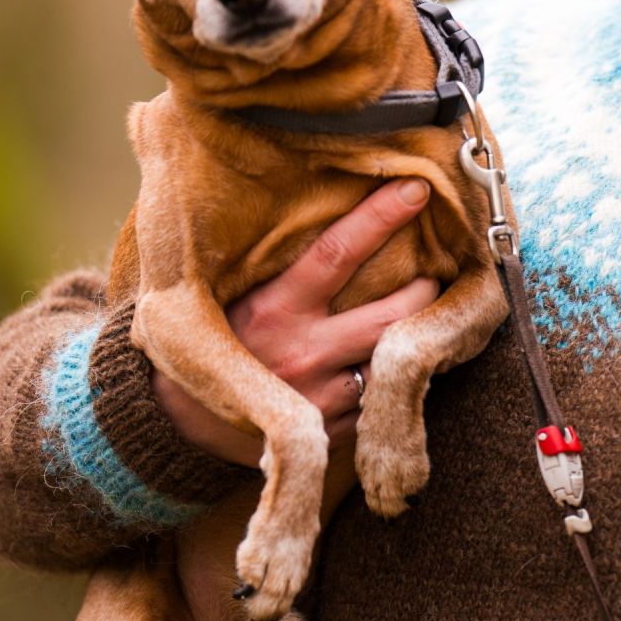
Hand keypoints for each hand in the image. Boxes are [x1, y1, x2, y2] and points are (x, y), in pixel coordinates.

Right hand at [150, 179, 438, 466]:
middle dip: (424, 289)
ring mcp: (321, 398)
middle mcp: (301, 353)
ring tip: (429, 316)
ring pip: (394, 360)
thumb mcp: (237, 293)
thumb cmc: (217, 339)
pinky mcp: (334, 432)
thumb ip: (277, 260)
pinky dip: (397, 378)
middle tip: (436, 272)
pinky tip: (402, 362)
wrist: (184, 422)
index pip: (337, 252)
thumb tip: (323, 197)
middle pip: (389, 314)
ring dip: (418, 336)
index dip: (381, 217)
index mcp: (273, 309)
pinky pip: (383, 400)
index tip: (417, 189)